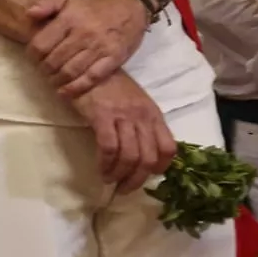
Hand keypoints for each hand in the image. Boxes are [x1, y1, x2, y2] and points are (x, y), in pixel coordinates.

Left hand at [27, 0, 149, 97]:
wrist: (131, 1)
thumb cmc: (96, 0)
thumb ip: (47, 3)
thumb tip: (28, 14)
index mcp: (69, 18)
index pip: (41, 44)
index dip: (33, 55)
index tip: (33, 58)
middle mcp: (83, 34)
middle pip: (54, 61)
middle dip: (44, 70)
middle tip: (44, 71)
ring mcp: (99, 48)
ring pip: (70, 72)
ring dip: (57, 80)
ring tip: (53, 81)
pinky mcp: (113, 59)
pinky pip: (91, 78)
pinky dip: (76, 88)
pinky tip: (66, 92)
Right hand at [70, 70, 176, 195]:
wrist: (88, 69)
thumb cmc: (112, 88)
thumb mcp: (136, 105)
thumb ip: (143, 126)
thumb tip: (143, 157)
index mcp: (154, 114)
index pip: (169, 148)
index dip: (161, 168)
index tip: (147, 176)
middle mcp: (142, 116)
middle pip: (148, 158)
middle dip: (137, 179)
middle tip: (124, 188)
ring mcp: (123, 115)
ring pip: (130, 156)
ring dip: (120, 175)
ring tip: (110, 180)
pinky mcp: (102, 116)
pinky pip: (109, 148)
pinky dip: (106, 164)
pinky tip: (101, 168)